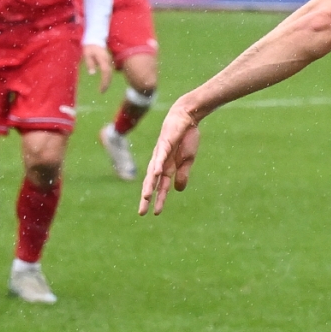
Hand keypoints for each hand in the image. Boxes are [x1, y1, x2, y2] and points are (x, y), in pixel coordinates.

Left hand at [83, 43, 113, 91]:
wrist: (96, 39)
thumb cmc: (89, 47)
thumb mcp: (87, 54)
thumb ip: (90, 63)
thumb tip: (92, 73)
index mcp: (103, 60)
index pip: (106, 72)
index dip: (104, 81)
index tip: (101, 89)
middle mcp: (108, 61)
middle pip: (109, 74)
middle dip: (106, 83)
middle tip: (102, 92)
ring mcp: (109, 61)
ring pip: (110, 73)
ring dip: (107, 81)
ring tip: (103, 88)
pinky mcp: (108, 61)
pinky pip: (109, 71)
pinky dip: (107, 77)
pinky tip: (104, 81)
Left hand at [138, 96, 202, 214]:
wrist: (186, 118)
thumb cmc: (186, 137)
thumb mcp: (188, 160)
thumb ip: (182, 175)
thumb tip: (177, 190)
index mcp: (167, 167)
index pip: (161, 187)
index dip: (158, 200)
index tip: (155, 213)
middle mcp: (160, 163)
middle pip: (152, 183)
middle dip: (147, 198)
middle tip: (142, 213)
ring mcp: (161, 154)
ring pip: (153, 172)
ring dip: (150, 185)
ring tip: (146, 197)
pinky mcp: (165, 144)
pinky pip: (160, 157)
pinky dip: (158, 165)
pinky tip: (156, 174)